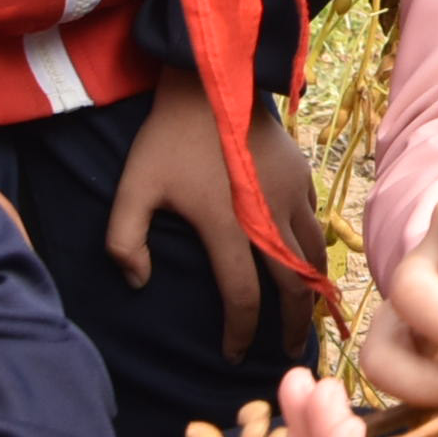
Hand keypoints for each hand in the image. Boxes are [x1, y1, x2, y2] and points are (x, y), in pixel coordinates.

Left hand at [104, 68, 324, 366]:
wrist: (212, 80)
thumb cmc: (167, 138)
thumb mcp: (132, 189)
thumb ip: (123, 241)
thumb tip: (138, 283)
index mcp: (229, 227)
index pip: (243, 297)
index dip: (239, 333)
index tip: (232, 356)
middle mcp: (270, 218)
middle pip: (295, 287)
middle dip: (293, 326)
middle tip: (289, 352)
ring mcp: (293, 196)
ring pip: (315, 257)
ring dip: (312, 289)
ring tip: (305, 311)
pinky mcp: (303, 176)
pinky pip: (314, 223)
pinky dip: (311, 249)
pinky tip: (302, 258)